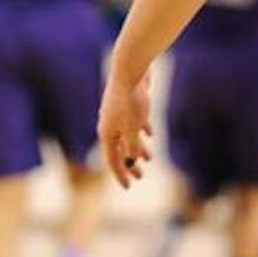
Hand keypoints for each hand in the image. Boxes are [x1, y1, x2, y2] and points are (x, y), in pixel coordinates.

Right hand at [98, 64, 153, 187]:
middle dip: (130, 164)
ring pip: (128, 136)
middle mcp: (109, 124)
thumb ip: (132, 146)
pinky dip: (141, 130)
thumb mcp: (133, 127)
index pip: (112, 160)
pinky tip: (150, 134)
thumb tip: (133, 161)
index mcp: (106, 133)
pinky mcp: (128, 102)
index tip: (128, 188)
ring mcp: (117, 113)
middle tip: (140, 178)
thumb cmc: (131, 99)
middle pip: (120, 149)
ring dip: (138, 147)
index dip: (120, 175)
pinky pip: (134, 122)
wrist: (131, 68)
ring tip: (150, 158)